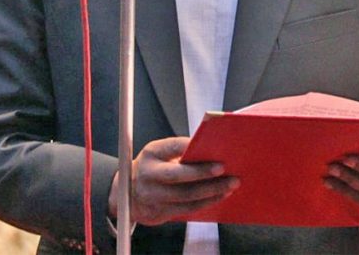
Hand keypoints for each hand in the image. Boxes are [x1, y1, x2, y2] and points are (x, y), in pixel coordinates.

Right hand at [108, 137, 238, 225]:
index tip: (211, 146)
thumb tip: (212, 149)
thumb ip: (180, 150)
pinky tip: (220, 195)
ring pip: (186, 195)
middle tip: (225, 169)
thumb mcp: (159, 153)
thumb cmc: (153, 168)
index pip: (172, 146)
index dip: (192, 147)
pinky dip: (206, 202)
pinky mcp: (159, 213)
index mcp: (151, 154)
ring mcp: (153, 196)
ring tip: (230, 184)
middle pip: (178, 175)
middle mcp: (149, 175)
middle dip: (204, 172)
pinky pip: (187, 209)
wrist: (128, 194)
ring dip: (212, 190)